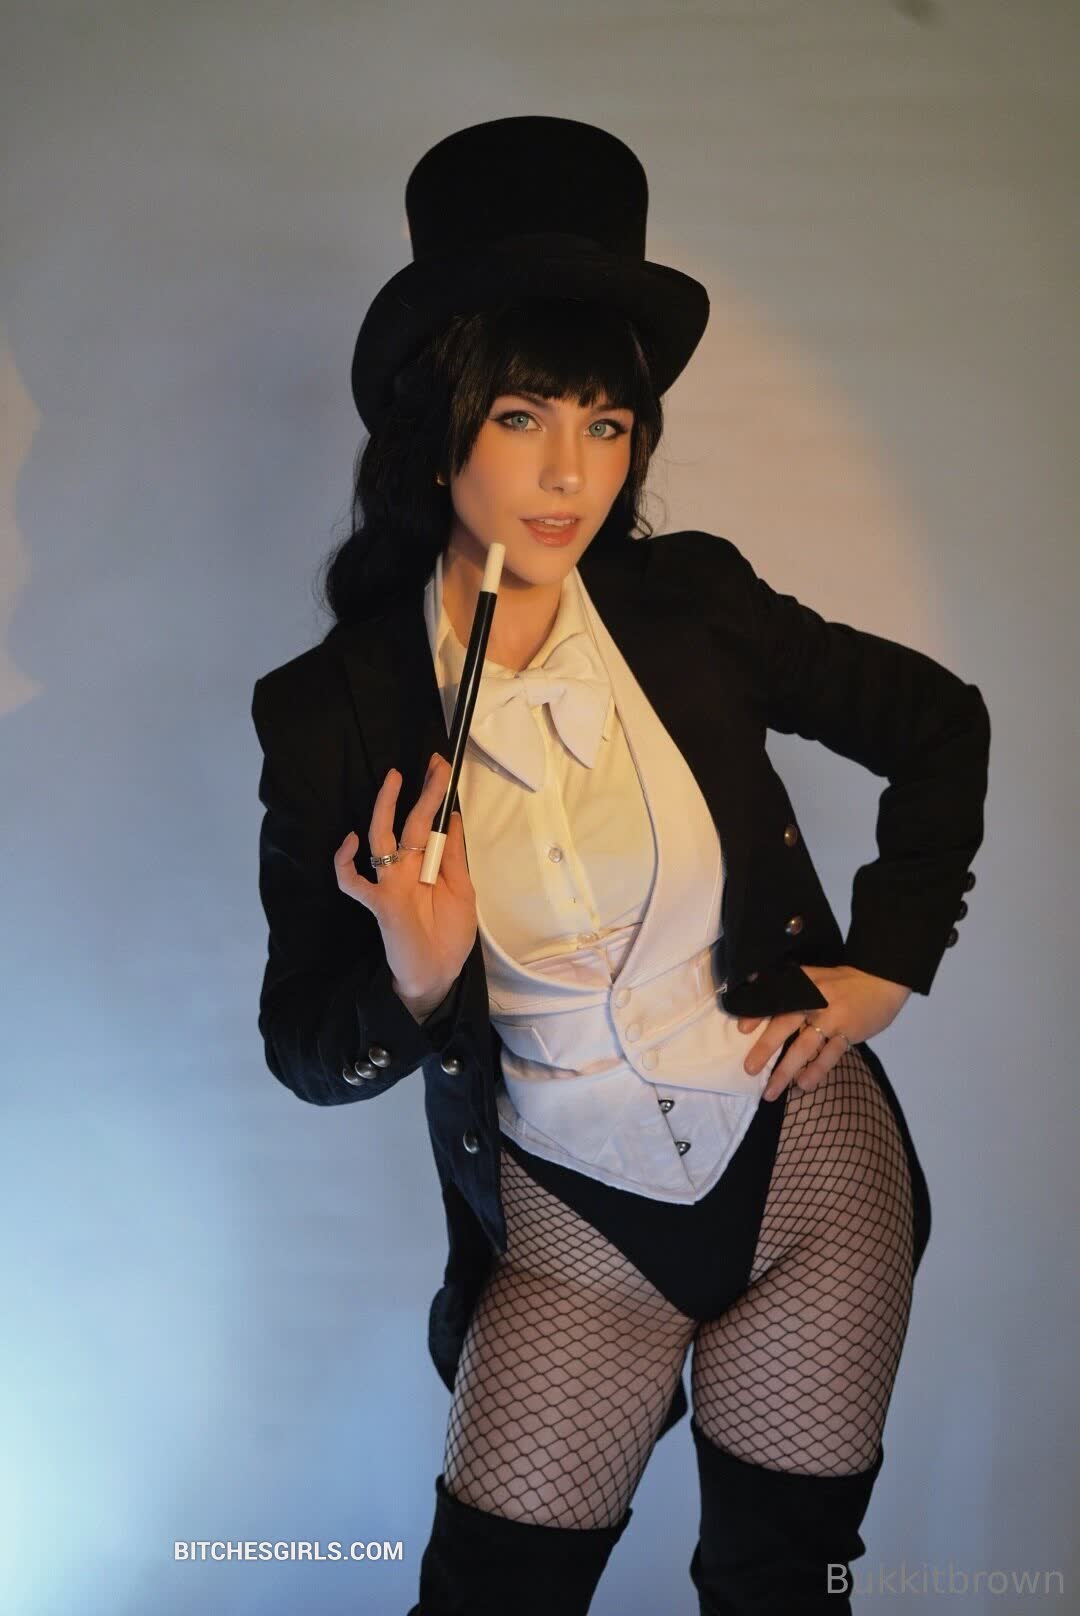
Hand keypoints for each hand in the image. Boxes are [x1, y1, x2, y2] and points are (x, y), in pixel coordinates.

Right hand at [333, 753, 477, 1002]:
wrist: (438, 976)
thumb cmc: (448, 936)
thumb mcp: (462, 890)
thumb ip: (454, 856)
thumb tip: (452, 817)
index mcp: (428, 865)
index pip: (430, 823)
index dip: (435, 795)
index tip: (442, 768)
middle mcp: (407, 869)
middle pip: (410, 823)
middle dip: (422, 793)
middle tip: (433, 764)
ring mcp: (390, 884)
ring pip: (381, 840)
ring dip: (386, 809)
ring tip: (394, 780)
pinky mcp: (379, 905)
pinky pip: (353, 882)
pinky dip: (345, 862)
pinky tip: (351, 841)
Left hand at [738, 965, 911, 1100]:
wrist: (880, 982)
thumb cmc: (839, 983)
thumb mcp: (811, 977)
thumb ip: (785, 987)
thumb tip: (752, 991)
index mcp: (802, 984)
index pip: (776, 998)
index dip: (757, 1014)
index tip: (742, 1030)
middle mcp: (814, 1000)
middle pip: (785, 1024)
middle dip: (766, 1048)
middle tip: (749, 1069)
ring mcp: (832, 1018)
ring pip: (805, 1046)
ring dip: (786, 1070)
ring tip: (771, 1091)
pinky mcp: (848, 1033)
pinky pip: (830, 1055)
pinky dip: (816, 1070)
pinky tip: (803, 1084)